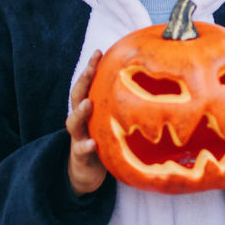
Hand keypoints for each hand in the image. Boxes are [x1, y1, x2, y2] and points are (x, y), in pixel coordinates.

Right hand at [66, 50, 107, 195]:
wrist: (85, 172)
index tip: (99, 52)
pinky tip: (94, 143)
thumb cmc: (102, 140)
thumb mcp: (109, 120)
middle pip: (77, 96)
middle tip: (90, 69)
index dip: (91, 68)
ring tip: (89, 104)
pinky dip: (86, 146)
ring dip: (80, 112)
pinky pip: (81, 149)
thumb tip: (150, 85)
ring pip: (73, 122)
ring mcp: (78, 136)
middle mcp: (80, 119)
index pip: (87, 84)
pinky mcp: (80, 155)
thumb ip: (120, 105)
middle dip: (83, 81)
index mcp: (88, 108)